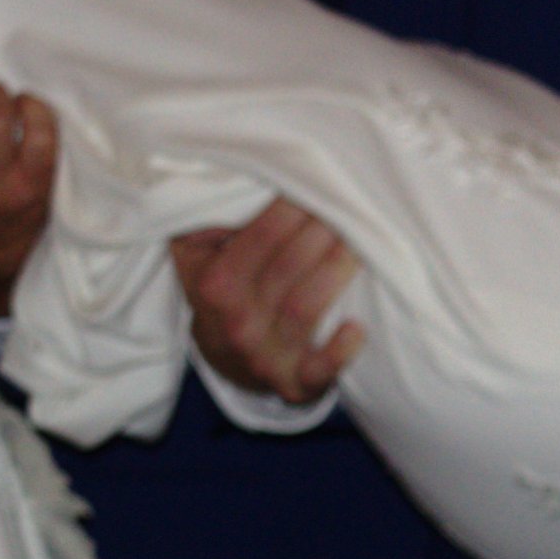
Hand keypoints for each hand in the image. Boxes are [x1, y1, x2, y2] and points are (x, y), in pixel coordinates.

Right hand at [171, 198, 364, 403]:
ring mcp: (264, 356)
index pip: (259, 237)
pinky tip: (357, 327)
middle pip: (289, 266)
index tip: (318, 183)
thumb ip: (209, 219)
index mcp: (215, 285)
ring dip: (338, 270)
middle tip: (350, 204)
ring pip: (307, 306)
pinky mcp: (293, 383)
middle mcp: (237, 322)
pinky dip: (340, 351)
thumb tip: (235, 174)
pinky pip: (319, 371)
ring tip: (360, 242)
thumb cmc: (224, 292)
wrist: (226, 360)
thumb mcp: (199, 255)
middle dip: (323, 230)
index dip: (293, 208)